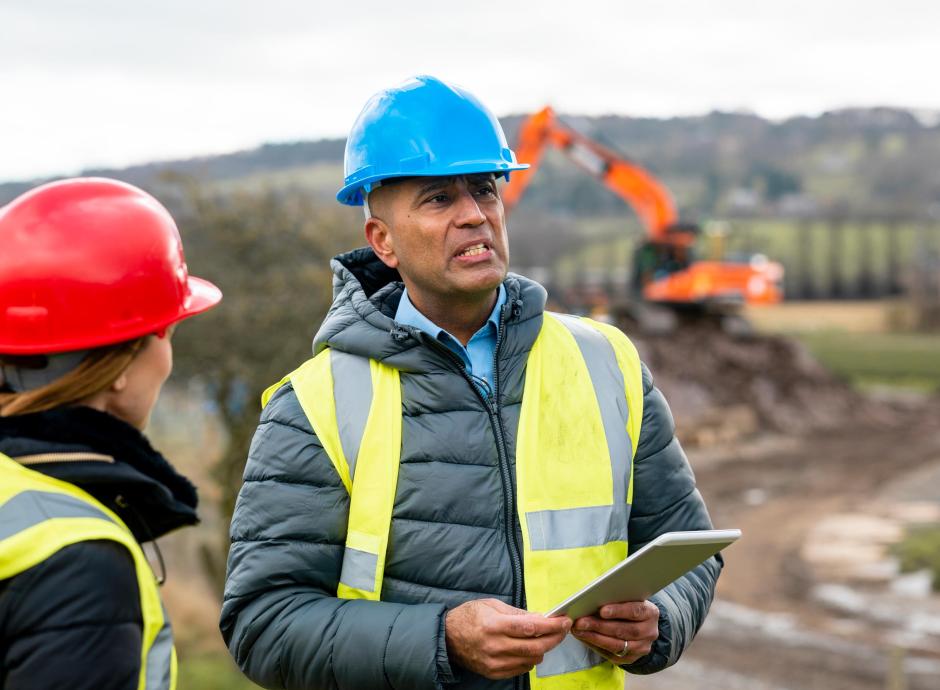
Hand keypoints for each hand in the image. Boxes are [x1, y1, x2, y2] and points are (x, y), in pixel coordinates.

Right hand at [445, 598, 571, 678]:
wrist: (447, 638)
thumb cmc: (470, 616)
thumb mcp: (492, 605)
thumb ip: (518, 613)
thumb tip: (541, 617)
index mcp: (494, 625)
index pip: (531, 627)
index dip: (551, 625)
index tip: (564, 620)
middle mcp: (495, 646)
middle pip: (535, 647)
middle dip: (554, 638)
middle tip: (563, 630)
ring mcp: (495, 663)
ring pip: (532, 659)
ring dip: (543, 649)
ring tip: (545, 637)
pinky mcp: (494, 673)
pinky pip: (522, 669)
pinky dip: (530, 658)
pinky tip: (529, 649)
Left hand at [571, 600, 658, 664]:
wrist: (640, 626)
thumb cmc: (628, 607)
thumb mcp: (628, 599)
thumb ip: (616, 598)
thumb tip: (592, 599)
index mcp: (651, 613)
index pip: (635, 611)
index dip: (619, 611)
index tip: (602, 610)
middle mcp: (650, 632)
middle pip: (624, 630)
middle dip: (600, 626)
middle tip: (580, 622)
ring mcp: (642, 648)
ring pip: (617, 645)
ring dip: (594, 638)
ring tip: (578, 630)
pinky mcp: (631, 659)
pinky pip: (612, 655)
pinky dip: (595, 646)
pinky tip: (583, 638)